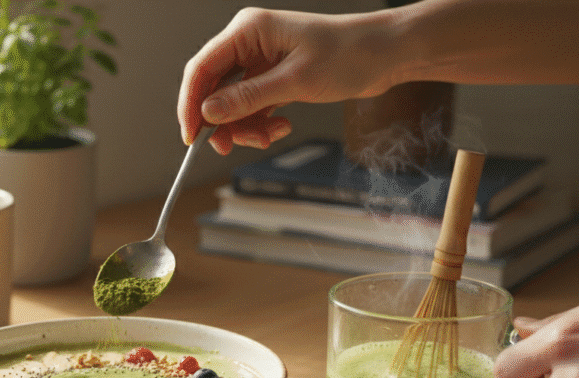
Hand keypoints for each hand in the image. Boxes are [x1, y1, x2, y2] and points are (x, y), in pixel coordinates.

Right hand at [177, 7, 400, 153]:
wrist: (387, 54)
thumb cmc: (349, 54)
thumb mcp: (295, 81)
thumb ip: (248, 98)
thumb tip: (209, 112)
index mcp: (248, 30)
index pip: (202, 68)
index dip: (191, 104)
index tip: (191, 136)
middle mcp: (249, 43)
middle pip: (214, 88)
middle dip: (221, 121)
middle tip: (227, 147)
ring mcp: (262, 61)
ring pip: (233, 103)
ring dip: (245, 127)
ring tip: (268, 137)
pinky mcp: (275, 77)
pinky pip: (253, 106)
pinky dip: (260, 123)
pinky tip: (280, 128)